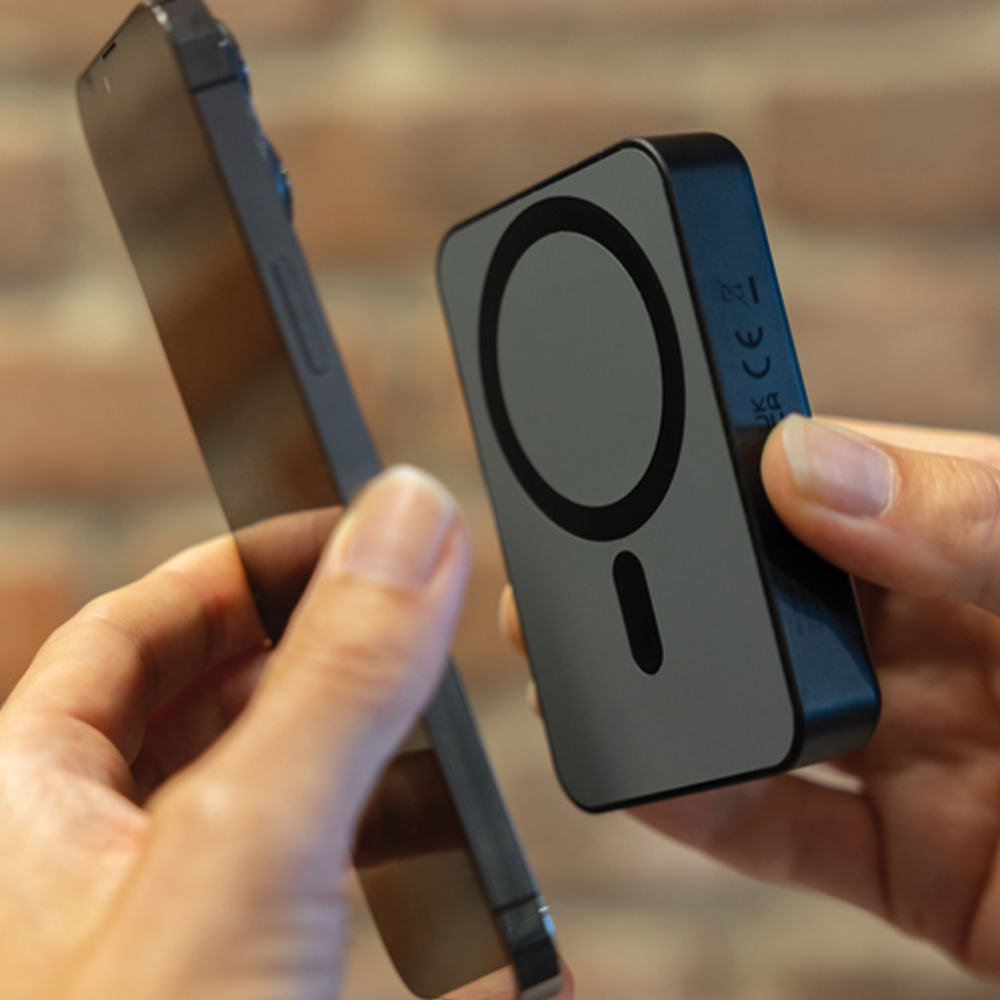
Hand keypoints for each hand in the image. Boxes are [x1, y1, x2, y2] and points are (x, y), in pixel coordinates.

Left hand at [0, 465, 556, 999]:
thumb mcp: (243, 853)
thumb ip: (335, 679)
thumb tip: (408, 517)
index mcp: (23, 806)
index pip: (135, 628)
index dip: (242, 564)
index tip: (350, 529)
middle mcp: (87, 876)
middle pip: (215, 718)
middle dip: (322, 663)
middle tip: (417, 629)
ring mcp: (173, 957)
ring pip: (281, 828)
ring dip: (378, 787)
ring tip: (456, 762)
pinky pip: (344, 936)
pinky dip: (428, 926)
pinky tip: (505, 951)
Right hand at [502, 416, 999, 976]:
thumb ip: (965, 519)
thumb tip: (803, 460)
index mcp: (980, 543)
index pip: (831, 478)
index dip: (734, 457)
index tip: (641, 442)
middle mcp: (941, 638)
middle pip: (769, 594)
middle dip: (669, 579)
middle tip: (569, 565)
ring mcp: (922, 751)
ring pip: (757, 712)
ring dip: (666, 695)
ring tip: (573, 671)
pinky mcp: (915, 866)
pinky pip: (784, 834)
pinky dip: (704, 810)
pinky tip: (640, 781)